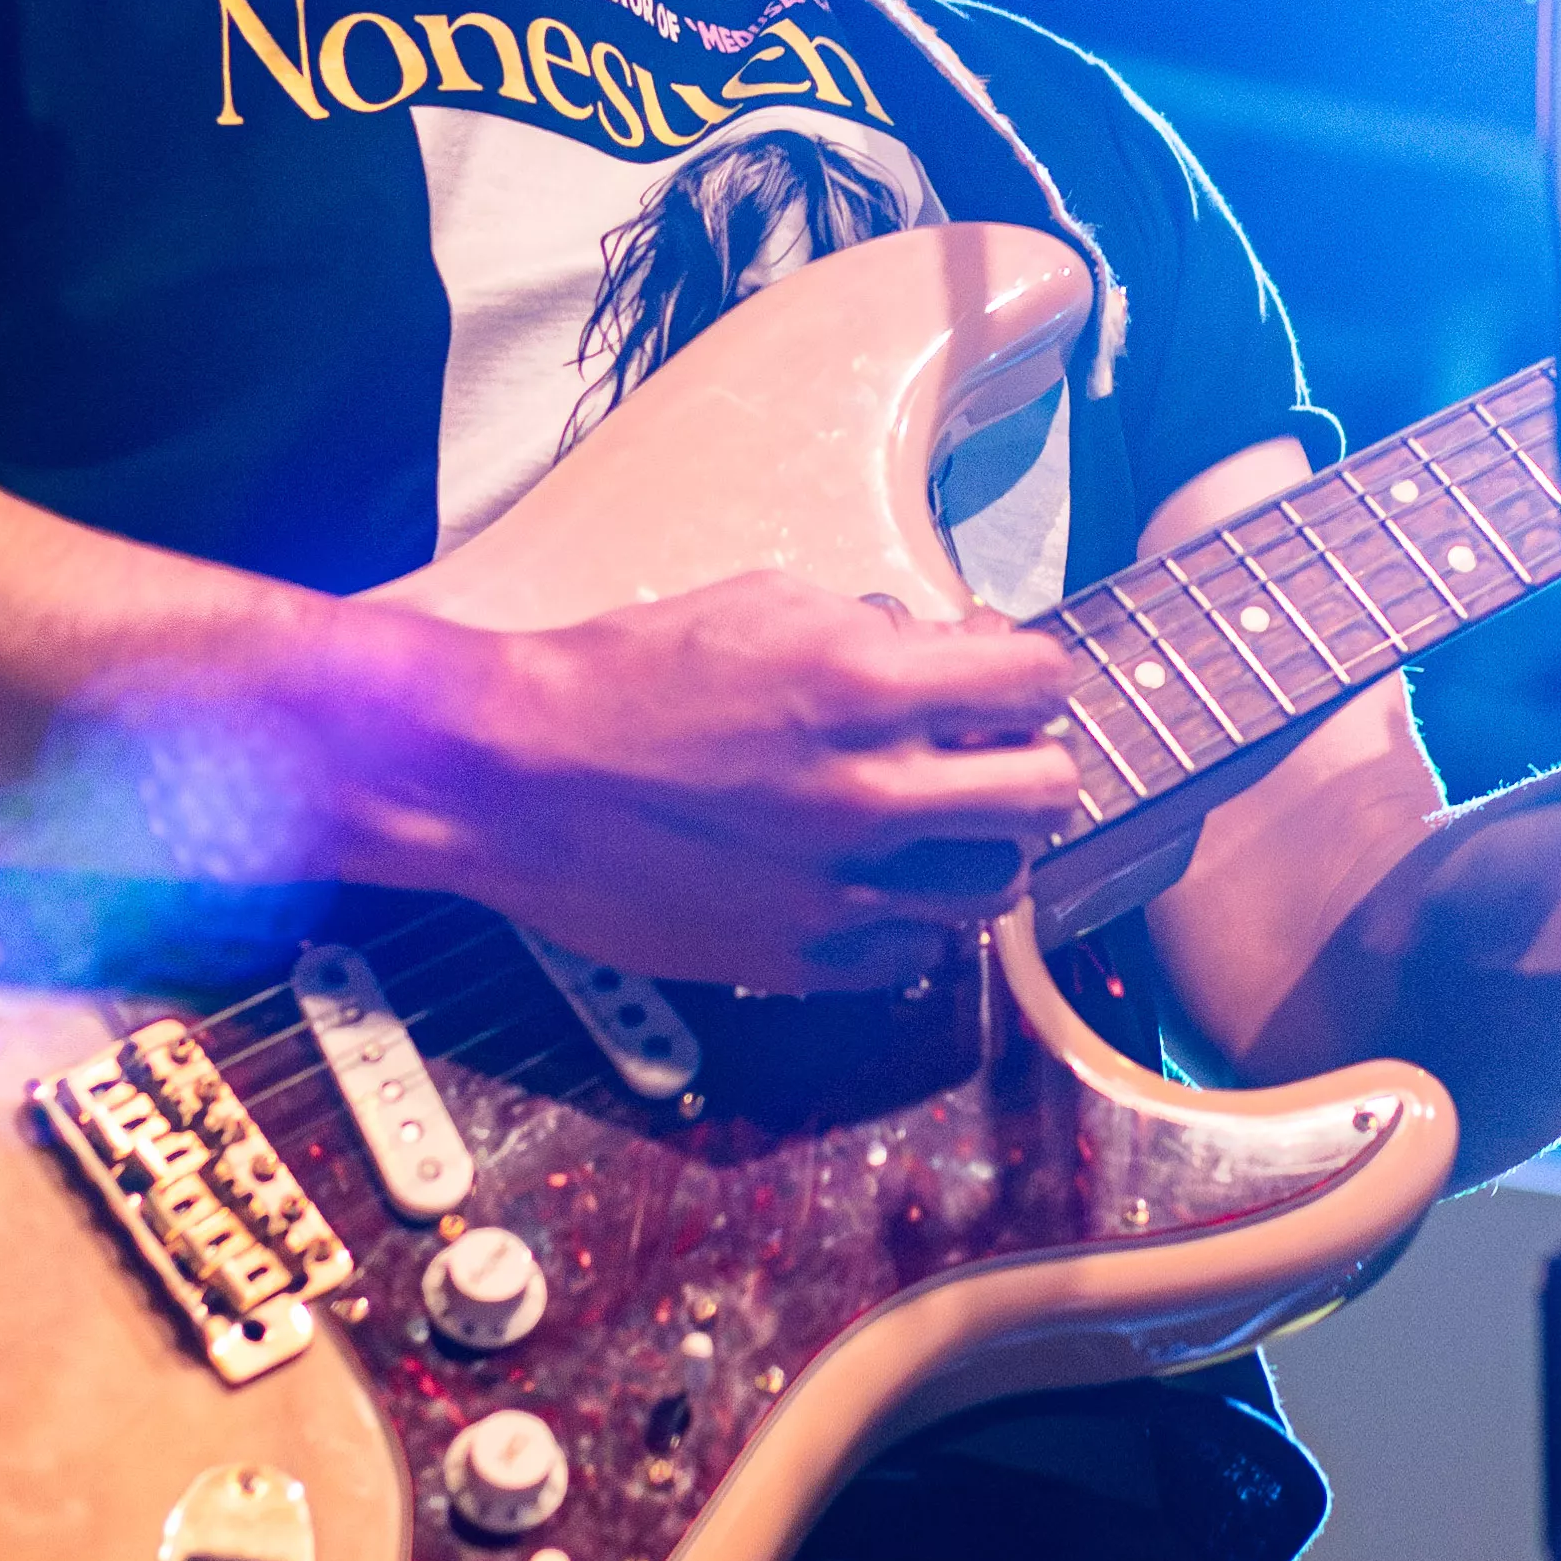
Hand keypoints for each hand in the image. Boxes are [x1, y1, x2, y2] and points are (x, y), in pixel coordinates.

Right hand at [319, 573, 1085, 989]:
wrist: (512, 776)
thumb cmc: (623, 676)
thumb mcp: (762, 603)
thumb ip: (875, 632)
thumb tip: (950, 652)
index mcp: (867, 685)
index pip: (1041, 680)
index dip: (1030, 671)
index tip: (1004, 675)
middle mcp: (872, 792)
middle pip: (1048, 793)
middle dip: (1030, 759)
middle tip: (987, 752)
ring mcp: (842, 887)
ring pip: (1000, 887)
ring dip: (982, 848)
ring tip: (934, 824)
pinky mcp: (801, 956)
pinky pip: (918, 955)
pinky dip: (912, 920)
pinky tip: (872, 884)